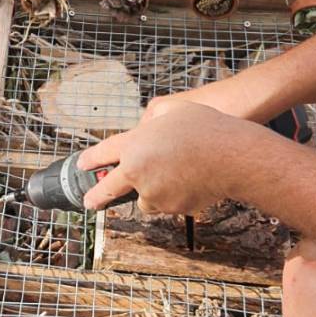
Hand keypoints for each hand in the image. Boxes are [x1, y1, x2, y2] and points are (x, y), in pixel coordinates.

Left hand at [78, 102, 262, 214]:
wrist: (231, 156)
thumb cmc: (205, 128)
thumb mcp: (173, 109)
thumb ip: (152, 117)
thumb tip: (147, 126)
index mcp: (133, 146)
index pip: (104, 154)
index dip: (91, 159)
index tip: (83, 164)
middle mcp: (138, 172)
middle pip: (109, 189)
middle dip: (96, 196)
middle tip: (89, 201)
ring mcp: (154, 193)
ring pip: (145, 198)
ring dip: (152, 190)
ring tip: (176, 171)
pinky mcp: (172, 207)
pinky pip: (167, 204)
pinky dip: (174, 196)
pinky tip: (190, 180)